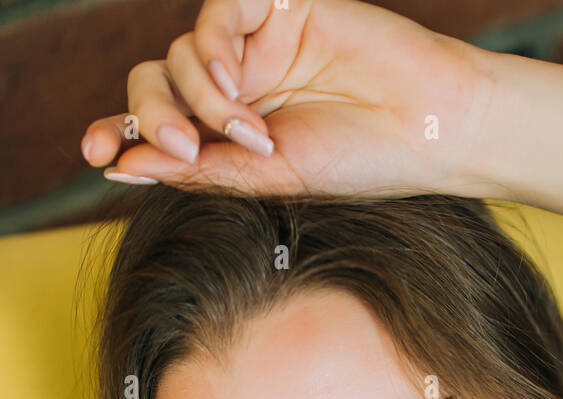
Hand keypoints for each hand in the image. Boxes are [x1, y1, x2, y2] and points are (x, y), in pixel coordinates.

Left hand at [81, 0, 496, 198]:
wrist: (428, 128)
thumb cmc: (362, 163)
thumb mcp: (268, 179)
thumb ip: (197, 169)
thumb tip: (120, 165)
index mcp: (231, 131)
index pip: (156, 123)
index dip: (118, 130)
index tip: (95, 152)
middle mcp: (236, 84)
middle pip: (153, 83)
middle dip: (150, 117)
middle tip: (182, 150)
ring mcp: (255, 44)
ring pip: (178, 53)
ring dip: (201, 98)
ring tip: (250, 134)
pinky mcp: (277, 4)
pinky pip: (216, 12)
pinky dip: (214, 52)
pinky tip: (238, 87)